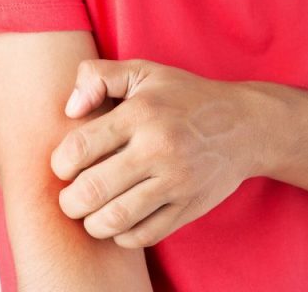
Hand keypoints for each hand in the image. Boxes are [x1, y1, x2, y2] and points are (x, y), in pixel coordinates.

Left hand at [50, 59, 276, 247]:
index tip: (66, 166)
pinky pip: (145, 234)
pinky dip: (123, 235)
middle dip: (70, 201)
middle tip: (73, 197)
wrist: (247, 125)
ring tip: (92, 213)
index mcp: (142, 113)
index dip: (60, 164)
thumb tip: (70, 110)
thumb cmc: (186, 97)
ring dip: (92, 223)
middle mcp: (159, 148)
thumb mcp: (144, 72)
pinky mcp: (190, 206)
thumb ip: (98, 76)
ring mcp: (177, 181)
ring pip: (116, 219)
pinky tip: (121, 220)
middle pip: (91, 190)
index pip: (79, 148)